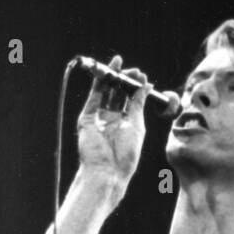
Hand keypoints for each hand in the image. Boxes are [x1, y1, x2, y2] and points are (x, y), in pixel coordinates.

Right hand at [76, 54, 152, 188]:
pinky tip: (107, 71)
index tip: (142, 76)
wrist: (107, 170)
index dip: (135, 86)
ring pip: (105, 92)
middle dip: (125, 79)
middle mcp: (111, 119)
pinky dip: (99, 82)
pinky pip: (94, 96)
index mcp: (125, 123)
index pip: (130, 99)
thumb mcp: (137, 125)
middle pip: (117, 93)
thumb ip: (139, 104)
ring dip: (112, 76)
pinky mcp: (87, 117)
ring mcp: (98, 117)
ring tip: (119, 63)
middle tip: (133, 70)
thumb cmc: (125, 154)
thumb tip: (146, 85)